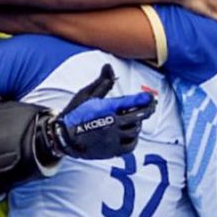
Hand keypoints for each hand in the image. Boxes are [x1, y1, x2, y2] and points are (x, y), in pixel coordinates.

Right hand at [42, 64, 156, 160]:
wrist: (64, 137)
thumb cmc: (76, 113)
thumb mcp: (87, 95)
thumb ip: (102, 82)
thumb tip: (109, 65)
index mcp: (106, 108)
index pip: (130, 102)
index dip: (143, 99)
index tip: (151, 97)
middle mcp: (111, 123)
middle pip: (137, 117)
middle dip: (147, 110)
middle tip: (152, 105)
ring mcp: (112, 138)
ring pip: (134, 130)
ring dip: (138, 124)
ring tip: (139, 119)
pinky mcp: (111, 150)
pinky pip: (130, 145)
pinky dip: (134, 139)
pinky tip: (132, 133)